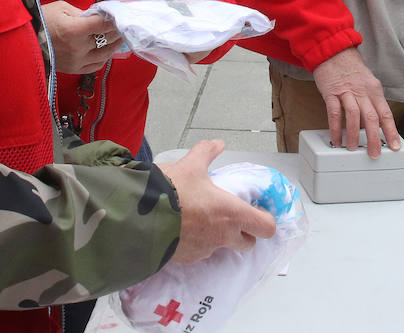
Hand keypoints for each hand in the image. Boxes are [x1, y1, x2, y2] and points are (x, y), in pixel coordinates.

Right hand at [43, 0, 117, 74]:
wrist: (23, 41)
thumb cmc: (41, 20)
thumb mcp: (61, 8)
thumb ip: (82, 13)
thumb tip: (99, 16)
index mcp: (74, 30)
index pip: (104, 24)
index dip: (114, 19)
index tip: (120, 15)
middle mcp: (78, 48)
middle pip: (107, 39)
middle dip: (116, 30)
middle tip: (122, 24)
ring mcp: (76, 61)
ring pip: (105, 54)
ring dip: (114, 45)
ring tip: (119, 37)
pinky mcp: (73, 69)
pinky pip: (95, 66)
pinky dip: (104, 58)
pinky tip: (106, 51)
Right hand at [157, 140, 276, 264]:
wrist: (137, 216)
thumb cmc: (171, 190)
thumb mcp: (191, 165)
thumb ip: (206, 153)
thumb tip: (217, 144)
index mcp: (232, 213)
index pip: (266, 227)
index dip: (265, 219)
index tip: (258, 209)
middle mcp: (223, 236)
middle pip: (248, 243)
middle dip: (245, 232)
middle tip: (232, 216)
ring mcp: (204, 250)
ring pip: (221, 248)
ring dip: (218, 237)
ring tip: (201, 219)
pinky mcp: (186, 259)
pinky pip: (199, 253)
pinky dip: (196, 243)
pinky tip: (183, 228)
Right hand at [311, 48, 400, 157]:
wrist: (333, 51)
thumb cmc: (350, 69)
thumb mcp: (366, 83)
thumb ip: (368, 104)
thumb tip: (367, 126)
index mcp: (374, 89)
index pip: (386, 113)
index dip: (391, 131)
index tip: (395, 145)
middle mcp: (363, 91)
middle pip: (372, 118)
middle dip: (374, 138)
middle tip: (374, 154)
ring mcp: (347, 91)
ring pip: (354, 116)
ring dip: (353, 135)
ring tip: (353, 148)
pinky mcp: (331, 92)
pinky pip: (334, 113)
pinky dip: (336, 128)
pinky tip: (337, 139)